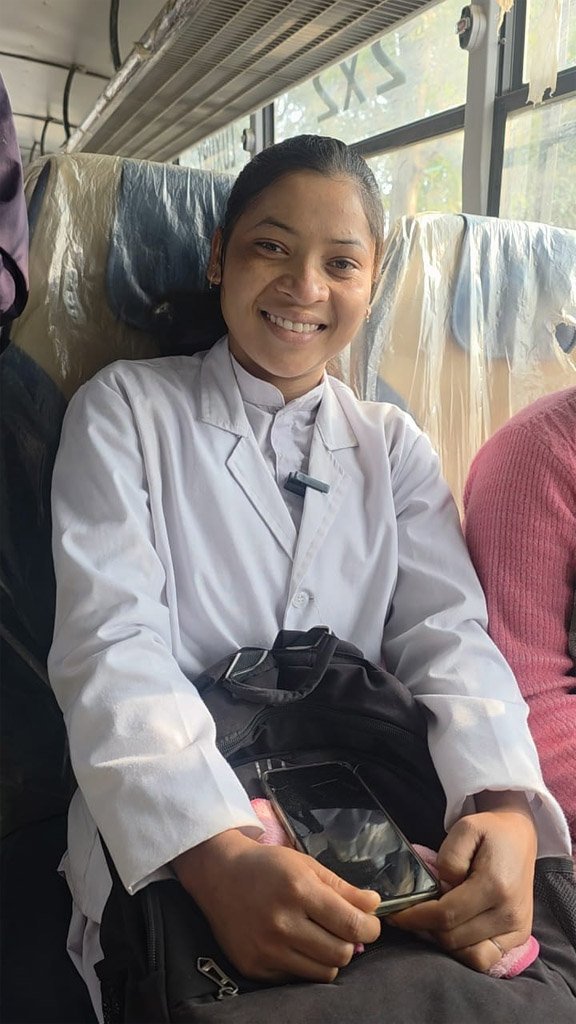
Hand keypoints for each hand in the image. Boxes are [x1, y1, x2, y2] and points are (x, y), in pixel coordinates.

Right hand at [173, 829, 380, 981]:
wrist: (219, 875)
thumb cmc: (267, 866)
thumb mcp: (306, 866)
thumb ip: (342, 887)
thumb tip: (374, 905)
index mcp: (298, 890)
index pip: (350, 925)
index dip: (370, 928)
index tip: (370, 924)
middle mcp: (282, 922)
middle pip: (341, 953)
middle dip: (351, 943)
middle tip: (344, 930)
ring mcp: (266, 949)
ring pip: (322, 972)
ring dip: (330, 957)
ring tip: (321, 938)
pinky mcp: (254, 967)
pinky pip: (297, 977)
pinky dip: (304, 964)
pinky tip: (296, 944)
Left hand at [387, 791, 536, 971]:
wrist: (520, 839)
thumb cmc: (491, 832)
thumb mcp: (465, 828)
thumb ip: (449, 858)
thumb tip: (442, 888)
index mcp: (495, 885)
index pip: (446, 915)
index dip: (415, 917)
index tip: (394, 914)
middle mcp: (509, 913)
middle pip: (453, 938)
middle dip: (425, 928)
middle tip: (412, 912)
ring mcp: (517, 929)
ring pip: (467, 955)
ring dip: (443, 941)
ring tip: (432, 919)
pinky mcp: (519, 937)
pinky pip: (484, 959)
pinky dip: (463, 951)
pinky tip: (453, 930)